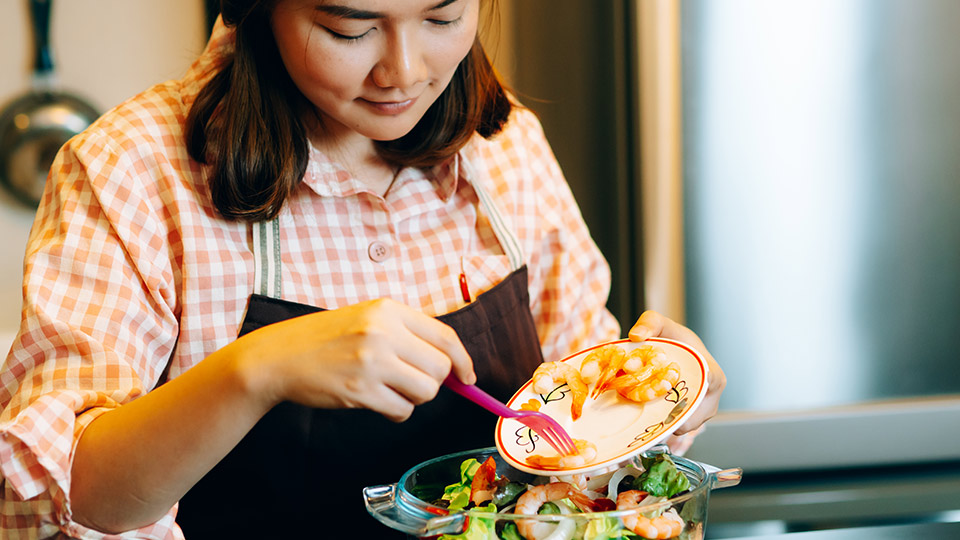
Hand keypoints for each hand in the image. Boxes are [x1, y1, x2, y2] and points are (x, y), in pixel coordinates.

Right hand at [233, 298, 475, 421]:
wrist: (281, 355)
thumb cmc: (328, 339)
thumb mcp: (369, 319)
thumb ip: (407, 335)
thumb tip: (452, 366)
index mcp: (389, 310)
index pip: (445, 336)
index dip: (462, 360)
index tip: (468, 377)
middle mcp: (383, 332)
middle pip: (440, 368)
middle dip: (434, 383)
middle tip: (412, 384)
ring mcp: (372, 361)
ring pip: (425, 391)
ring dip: (414, 398)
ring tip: (391, 391)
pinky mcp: (360, 390)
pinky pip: (401, 410)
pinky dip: (396, 412)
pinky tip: (377, 402)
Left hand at [627, 310, 724, 434]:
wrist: (677, 349)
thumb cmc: (672, 338)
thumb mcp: (659, 323)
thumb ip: (649, 322)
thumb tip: (636, 336)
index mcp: (713, 374)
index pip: (704, 392)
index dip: (684, 400)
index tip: (663, 398)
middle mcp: (711, 397)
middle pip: (690, 417)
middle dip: (666, 414)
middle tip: (644, 404)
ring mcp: (702, 411)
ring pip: (681, 426)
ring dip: (663, 420)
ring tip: (646, 405)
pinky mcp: (692, 420)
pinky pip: (676, 428)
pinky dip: (662, 423)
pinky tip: (650, 411)